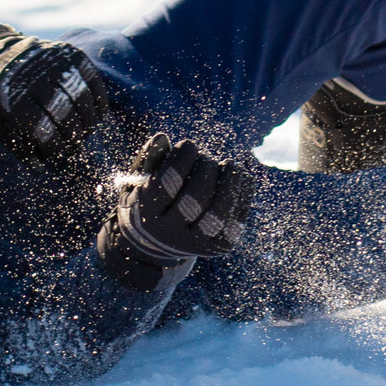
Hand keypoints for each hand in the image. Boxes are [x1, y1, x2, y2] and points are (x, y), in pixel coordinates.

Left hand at [0, 16, 108, 156]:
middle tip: (76, 147)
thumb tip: (40, 169)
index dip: (58, 150)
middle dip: (75, 138)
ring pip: (83, 98)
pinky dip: (99, 99)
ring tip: (86, 132)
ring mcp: (53, 62)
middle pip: (67, 116)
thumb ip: (19, 146)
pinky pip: (93, 79)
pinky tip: (97, 114)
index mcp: (14, 100)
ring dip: (89, 121)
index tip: (62, 158)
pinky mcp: (69, 52)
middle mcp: (35, 78)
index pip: (46, 132)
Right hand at [96, 133, 253, 290]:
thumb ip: (150, 159)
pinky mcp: (220, 247)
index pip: (166, 183)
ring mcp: (197, 244)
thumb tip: (162, 138)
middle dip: (206, 169)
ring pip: (219, 213)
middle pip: (195, 198)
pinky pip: (237, 219)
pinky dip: (243, 194)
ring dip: (229, 183)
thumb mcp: (142, 180)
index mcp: (147, 215)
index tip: (188, 144)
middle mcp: (171, 234)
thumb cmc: (151, 199)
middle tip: (206, 157)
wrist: (159, 242)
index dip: (181, 159)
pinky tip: (240, 178)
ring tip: (229, 165)